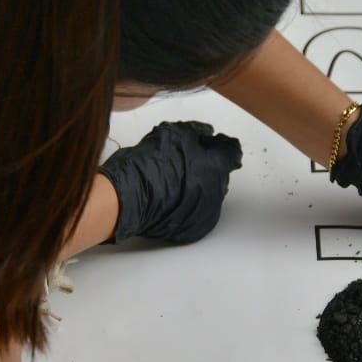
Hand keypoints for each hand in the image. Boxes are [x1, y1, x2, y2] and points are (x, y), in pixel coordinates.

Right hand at [100, 122, 244, 243]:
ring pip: (211, 194)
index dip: (223, 145)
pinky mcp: (194, 229)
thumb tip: (204, 132)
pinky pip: (199, 212)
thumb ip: (196, 131)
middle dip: (210, 167)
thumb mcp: (173, 134)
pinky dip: (191, 205)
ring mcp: (206, 213)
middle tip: (188, 162)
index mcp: (216, 166)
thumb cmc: (148, 168)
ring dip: (201, 187)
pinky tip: (174, 198)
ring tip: (176, 182)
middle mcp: (216, 191)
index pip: (232, 152)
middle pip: (221, 174)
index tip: (216, 144)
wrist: (129, 198)